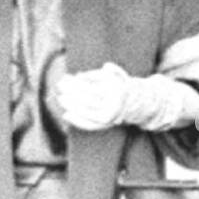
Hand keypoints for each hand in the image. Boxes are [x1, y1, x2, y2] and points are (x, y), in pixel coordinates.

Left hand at [58, 63, 198, 131]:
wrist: (139, 103)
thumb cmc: (121, 85)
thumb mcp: (114, 74)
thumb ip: (97, 74)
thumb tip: (78, 76)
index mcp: (115, 89)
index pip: (90, 86)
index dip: (76, 83)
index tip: (66, 78)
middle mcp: (113, 104)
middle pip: (86, 98)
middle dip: (71, 92)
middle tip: (59, 86)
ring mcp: (110, 116)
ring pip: (86, 112)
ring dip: (71, 105)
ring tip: (60, 98)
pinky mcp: (106, 124)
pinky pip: (89, 125)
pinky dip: (77, 120)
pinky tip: (66, 114)